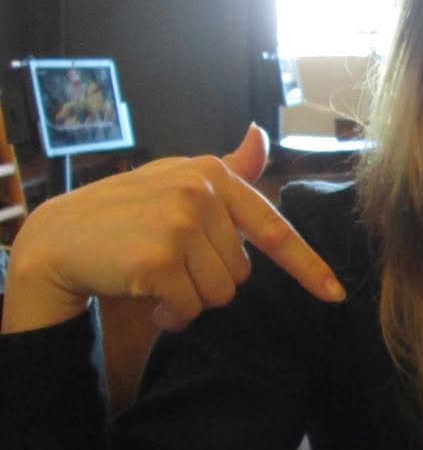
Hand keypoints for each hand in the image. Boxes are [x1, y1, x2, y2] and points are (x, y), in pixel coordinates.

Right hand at [2, 125, 345, 334]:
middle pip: (242, 272)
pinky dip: (171, 313)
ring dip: (189, 299)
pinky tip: (144, 294)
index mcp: (214, 174)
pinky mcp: (158, 258)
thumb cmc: (125, 212)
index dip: (307, 265)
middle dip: (209, 280)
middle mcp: (201, 192)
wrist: (61, 237)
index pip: (274, 227)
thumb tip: (260, 136)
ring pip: (219, 294)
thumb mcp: (178, 181)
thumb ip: (227, 169)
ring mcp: (179, 223)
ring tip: (155, 278)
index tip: (335, 293)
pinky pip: (190, 307)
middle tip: (170, 264)